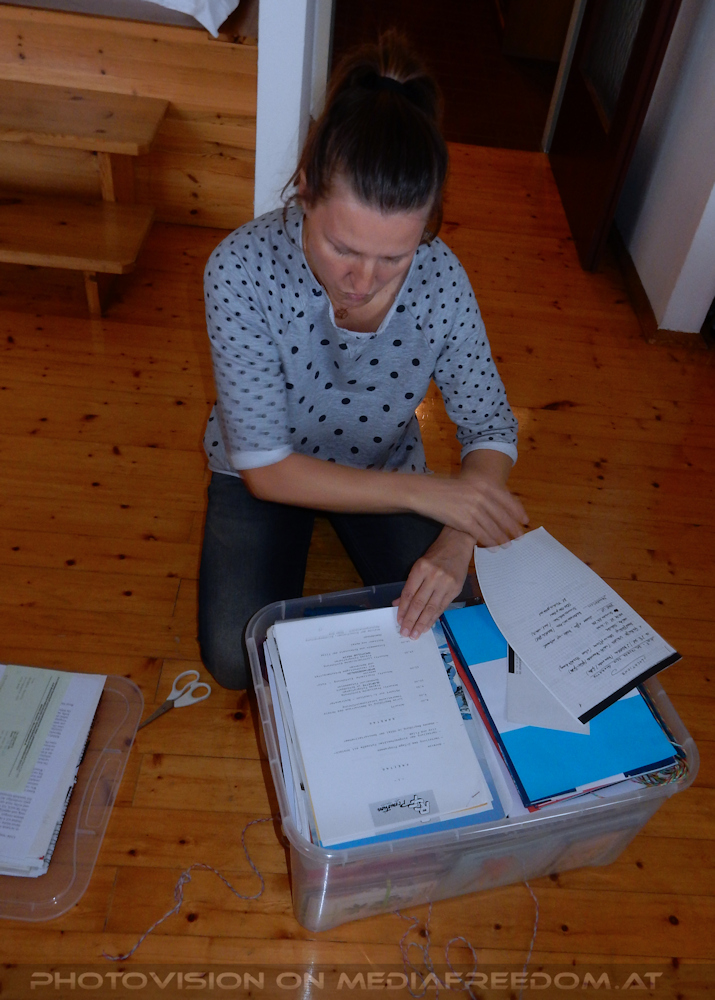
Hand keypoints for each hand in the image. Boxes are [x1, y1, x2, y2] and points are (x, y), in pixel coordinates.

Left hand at [393, 527, 473, 638]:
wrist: (458, 544)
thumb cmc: (437, 554)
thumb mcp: (419, 565)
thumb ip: (410, 584)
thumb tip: (399, 603)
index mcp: (421, 568)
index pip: (409, 593)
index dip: (403, 609)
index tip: (399, 621)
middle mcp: (433, 576)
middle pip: (419, 603)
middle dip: (411, 620)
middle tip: (406, 633)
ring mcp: (446, 583)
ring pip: (431, 607)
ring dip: (422, 623)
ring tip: (416, 634)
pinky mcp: (456, 589)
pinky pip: (443, 607)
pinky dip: (434, 617)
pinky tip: (428, 625)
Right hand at [411, 473, 527, 546]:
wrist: (425, 493)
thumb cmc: (444, 489)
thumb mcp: (467, 485)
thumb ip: (483, 493)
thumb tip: (498, 507)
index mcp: (483, 484)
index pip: (507, 499)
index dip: (517, 511)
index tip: (525, 520)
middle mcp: (481, 495)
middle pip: (502, 515)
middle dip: (512, 527)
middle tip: (520, 537)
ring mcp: (473, 508)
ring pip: (493, 526)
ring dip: (502, 537)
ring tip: (508, 544)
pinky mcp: (463, 520)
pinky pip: (481, 534)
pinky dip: (489, 542)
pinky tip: (493, 547)